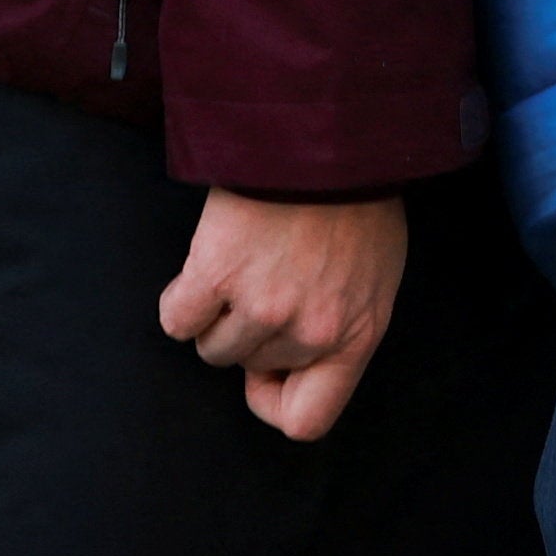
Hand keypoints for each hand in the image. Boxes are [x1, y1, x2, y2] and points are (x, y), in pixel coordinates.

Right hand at [160, 189, 409, 440]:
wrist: (329, 135)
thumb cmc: (358, 198)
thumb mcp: (377, 274)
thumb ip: (346, 321)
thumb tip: (300, 354)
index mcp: (358, 335)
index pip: (307, 421)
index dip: (276, 399)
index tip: (269, 366)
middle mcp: (311, 331)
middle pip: (250, 367)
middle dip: (250, 333)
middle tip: (261, 282)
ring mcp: (263, 305)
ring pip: (211, 348)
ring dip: (214, 316)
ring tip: (234, 269)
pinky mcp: (217, 274)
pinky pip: (177, 319)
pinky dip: (180, 301)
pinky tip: (200, 270)